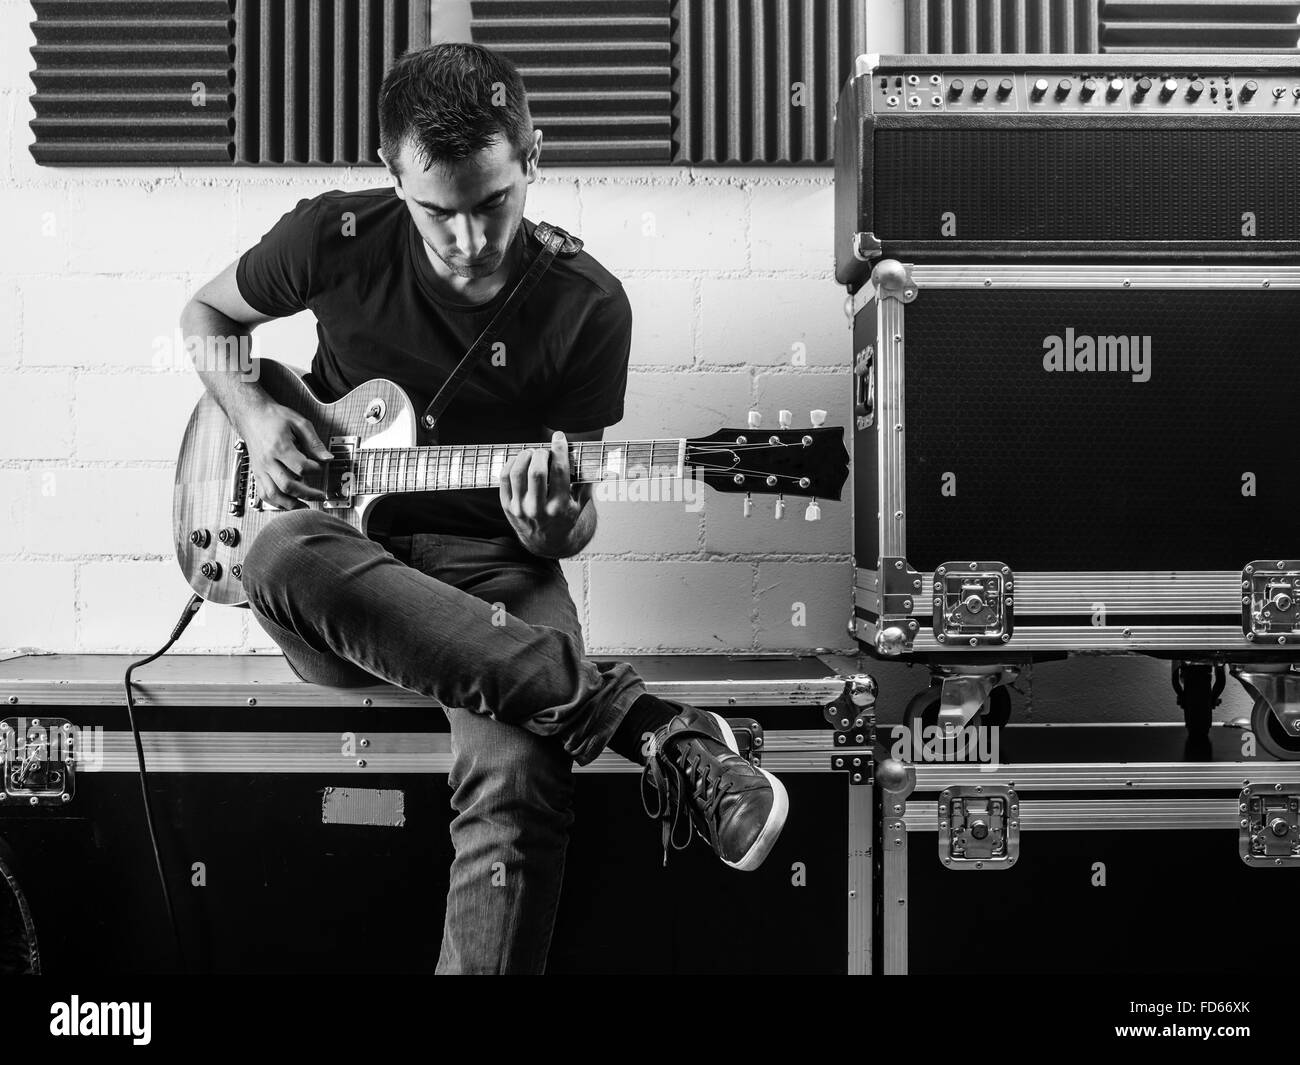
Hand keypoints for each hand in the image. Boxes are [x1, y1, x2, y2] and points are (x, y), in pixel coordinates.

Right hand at [238, 401, 332, 509]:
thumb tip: (327, 458)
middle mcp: (267, 460)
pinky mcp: (257, 473)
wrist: (251, 415)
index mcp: (279, 447)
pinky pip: (264, 494)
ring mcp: (260, 468)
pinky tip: (288, 504)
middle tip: (320, 495)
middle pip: (287, 485)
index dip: (314, 470)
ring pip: (273, 494)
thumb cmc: (273, 417)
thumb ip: (314, 442)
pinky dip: (276, 503)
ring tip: (305, 506)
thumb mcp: (299, 423)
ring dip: (290, 504)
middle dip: (307, 494)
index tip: (320, 467)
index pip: (300, 467)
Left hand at [499, 430, 587, 556]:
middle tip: (544, 451)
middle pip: (536, 472)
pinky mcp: (507, 506)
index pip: (559, 472)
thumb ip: (585, 481)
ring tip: (532, 453)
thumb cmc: (565, 517)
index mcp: (560, 507)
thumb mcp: (580, 503)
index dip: (559, 450)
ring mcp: (521, 508)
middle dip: (541, 453)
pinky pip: (504, 478)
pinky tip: (520, 460)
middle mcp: (539, 509)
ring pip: (518, 473)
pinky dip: (511, 463)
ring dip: (525, 456)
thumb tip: (590, 456)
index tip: (559, 437)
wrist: (545, 541)